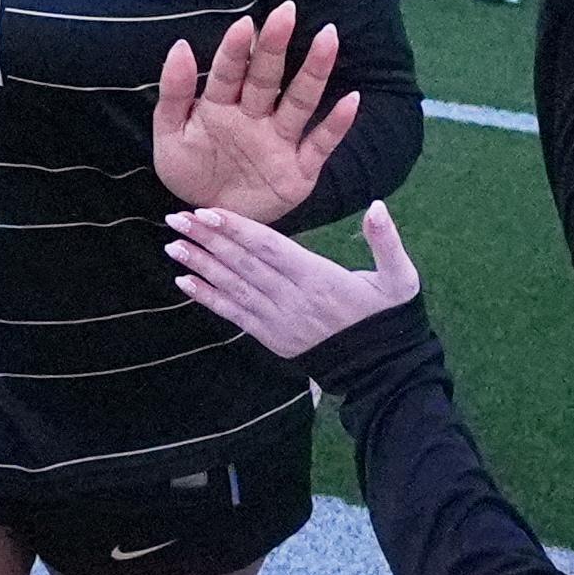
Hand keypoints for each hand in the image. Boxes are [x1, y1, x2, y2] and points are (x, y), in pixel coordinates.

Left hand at [151, 8, 360, 220]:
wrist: (209, 220)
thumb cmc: (190, 172)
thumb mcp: (169, 137)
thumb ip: (174, 94)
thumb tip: (180, 45)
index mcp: (221, 107)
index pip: (230, 73)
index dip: (236, 50)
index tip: (245, 24)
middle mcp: (254, 117)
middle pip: (267, 78)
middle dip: (276, 46)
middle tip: (286, 12)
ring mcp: (278, 141)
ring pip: (299, 102)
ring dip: (314, 71)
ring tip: (328, 38)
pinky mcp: (299, 169)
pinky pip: (321, 144)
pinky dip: (336, 124)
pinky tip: (351, 100)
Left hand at [171, 197, 420, 358]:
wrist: (381, 369)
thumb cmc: (388, 316)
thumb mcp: (400, 278)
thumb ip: (387, 242)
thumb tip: (377, 205)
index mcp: (320, 279)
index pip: (271, 248)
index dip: (238, 229)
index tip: (208, 212)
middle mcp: (292, 299)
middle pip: (243, 265)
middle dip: (208, 240)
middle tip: (176, 218)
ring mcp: (278, 321)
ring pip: (234, 288)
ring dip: (200, 266)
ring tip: (172, 245)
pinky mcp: (270, 337)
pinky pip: (234, 315)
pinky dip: (207, 299)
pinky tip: (184, 282)